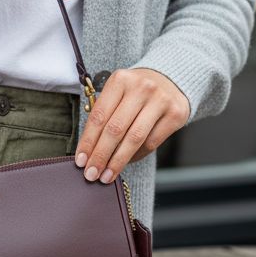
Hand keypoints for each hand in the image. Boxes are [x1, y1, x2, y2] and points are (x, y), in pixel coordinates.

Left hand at [74, 67, 190, 182]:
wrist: (170, 81)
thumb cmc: (135, 92)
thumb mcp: (118, 93)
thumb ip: (104, 115)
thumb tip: (88, 152)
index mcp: (120, 80)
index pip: (99, 116)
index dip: (88, 141)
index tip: (80, 161)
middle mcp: (141, 88)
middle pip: (115, 129)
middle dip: (100, 155)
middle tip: (91, 174)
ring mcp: (160, 100)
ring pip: (134, 138)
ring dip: (117, 161)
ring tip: (106, 176)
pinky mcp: (175, 114)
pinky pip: (151, 142)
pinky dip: (136, 156)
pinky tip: (126, 163)